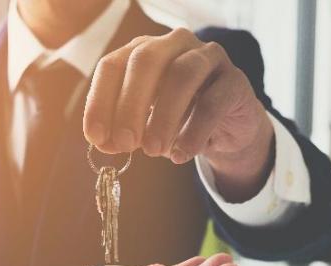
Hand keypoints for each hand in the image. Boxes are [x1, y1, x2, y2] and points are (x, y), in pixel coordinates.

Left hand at [83, 28, 273, 201]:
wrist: (225, 129)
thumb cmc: (176, 121)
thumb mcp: (143, 127)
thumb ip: (122, 132)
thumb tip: (105, 143)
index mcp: (142, 51)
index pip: (112, 66)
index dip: (100, 101)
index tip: (95, 137)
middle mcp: (173, 45)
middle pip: (145, 62)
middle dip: (130, 105)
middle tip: (125, 143)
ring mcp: (207, 57)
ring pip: (182, 75)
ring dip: (163, 117)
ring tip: (153, 151)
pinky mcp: (235, 80)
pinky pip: (213, 102)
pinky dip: (194, 132)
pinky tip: (181, 155)